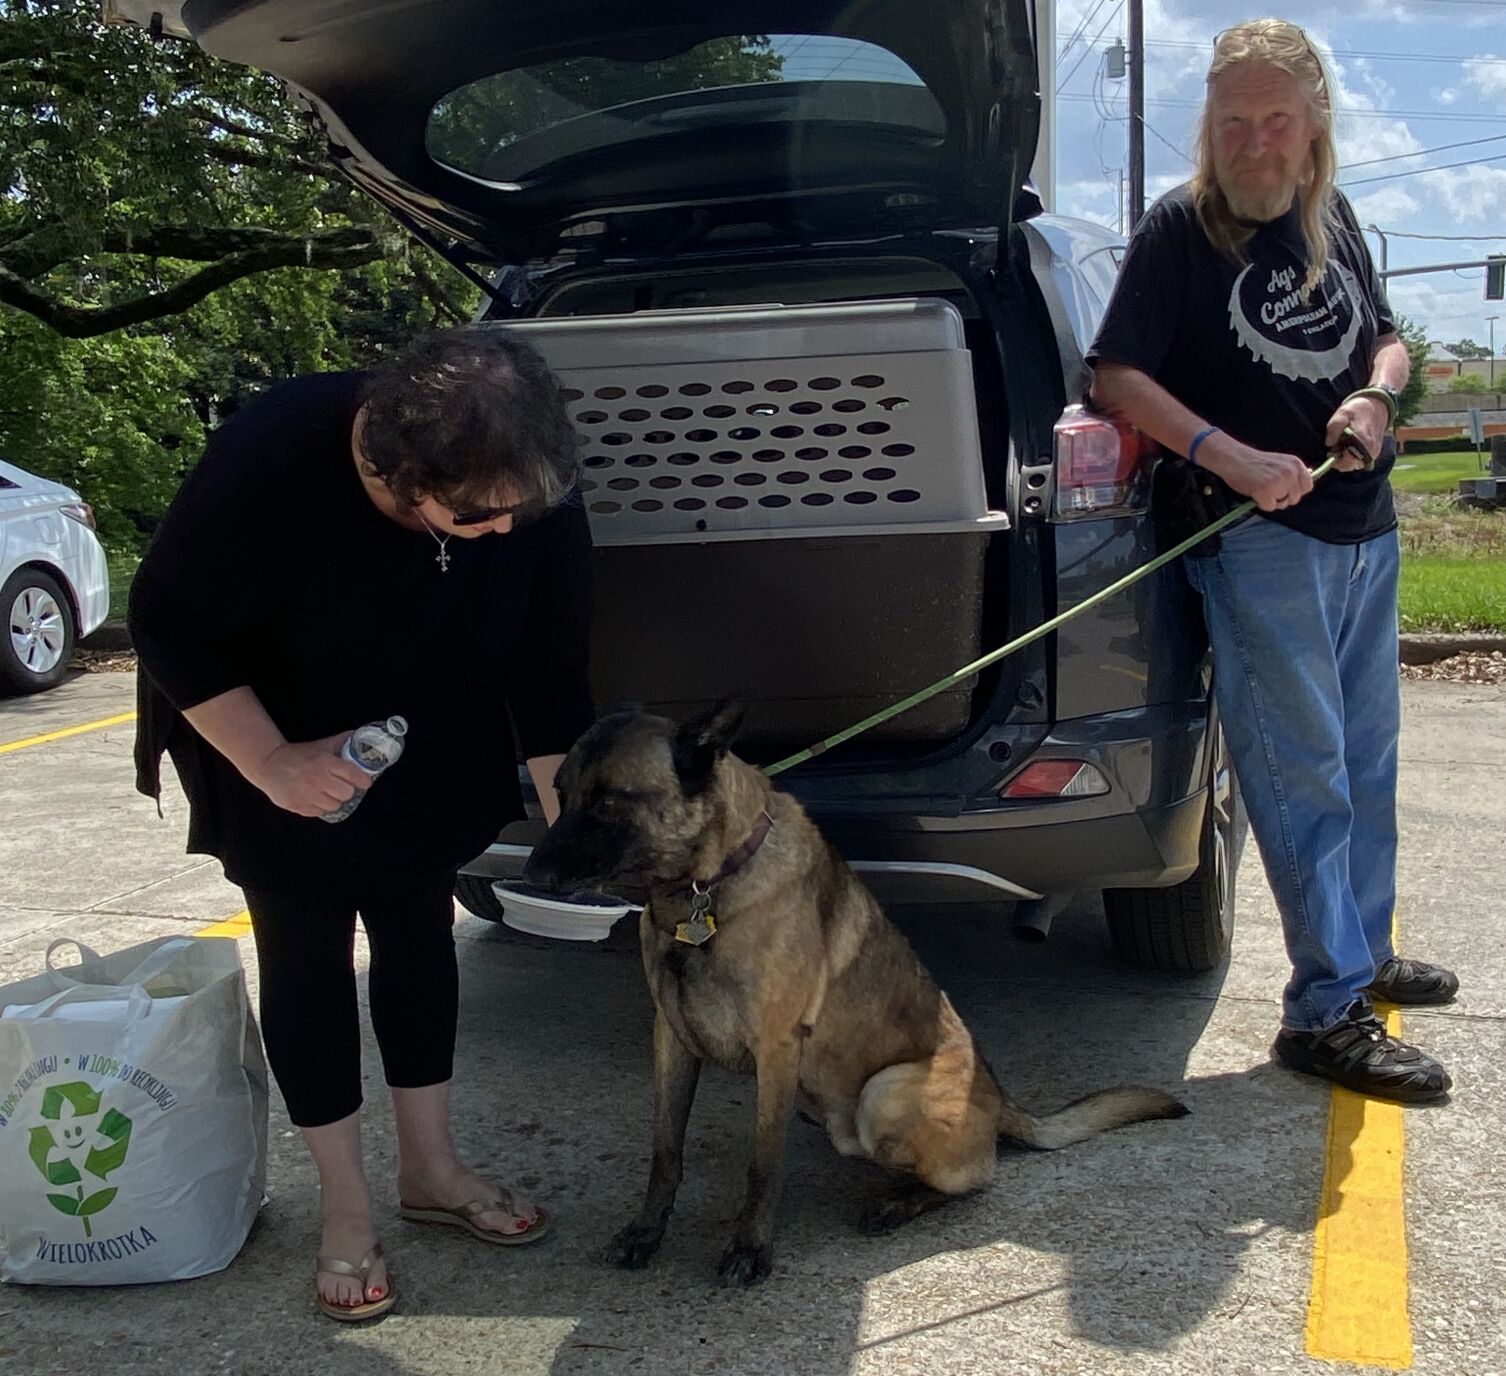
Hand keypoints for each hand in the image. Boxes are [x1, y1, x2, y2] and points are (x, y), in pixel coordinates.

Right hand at [247, 732, 372, 816]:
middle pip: (347, 793)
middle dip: (347, 790)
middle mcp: (318, 779)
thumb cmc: (298, 755)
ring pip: (335, 805)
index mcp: (325, 762)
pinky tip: (315, 797)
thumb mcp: (321, 745)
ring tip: (327, 792)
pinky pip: (320, 812)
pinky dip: (320, 806)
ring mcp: (307, 794)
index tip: (364, 782)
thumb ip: (341, 742)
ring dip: (333, 800)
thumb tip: (359, 737)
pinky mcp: (298, 806)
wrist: (268, 764)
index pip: (355, 776)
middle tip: (342, 786)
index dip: (363, 780)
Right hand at [1199, 435, 1313, 512]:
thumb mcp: (1280, 463)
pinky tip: (1255, 493)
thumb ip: (1292, 472)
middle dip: (1282, 498)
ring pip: (1283, 504)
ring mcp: (1279, 481)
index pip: (1307, 486)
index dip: (1295, 492)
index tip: (1283, 489)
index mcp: (1296, 464)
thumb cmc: (1254, 463)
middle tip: (1268, 490)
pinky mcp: (1266, 490)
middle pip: (1295, 498)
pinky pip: (1270, 507)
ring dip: (1272, 501)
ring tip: (1261, 489)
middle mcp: (1290, 472)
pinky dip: (1261, 504)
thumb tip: (1305, 482)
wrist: (1234, 459)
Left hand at [1325, 397, 1387, 471]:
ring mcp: (1374, 452)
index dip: (1336, 461)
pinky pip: (1361, 460)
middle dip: (1340, 460)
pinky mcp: (1375, 451)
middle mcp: (1370, 449)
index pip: (1348, 462)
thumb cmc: (1358, 410)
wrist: (1377, 406)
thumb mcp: (1341, 414)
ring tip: (1343, 444)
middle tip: (1335, 447)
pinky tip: (1349, 445)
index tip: (1330, 452)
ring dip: (1346, 458)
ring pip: (1355, 464)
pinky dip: (1352, 456)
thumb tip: (1329, 444)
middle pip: (1351, 465)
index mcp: (1363, 441)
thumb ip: (1333, 429)